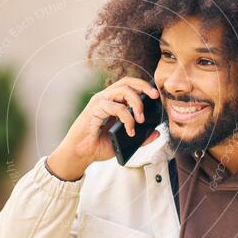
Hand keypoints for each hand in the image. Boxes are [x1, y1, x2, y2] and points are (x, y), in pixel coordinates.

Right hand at [46, 77, 160, 180]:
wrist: (80, 154)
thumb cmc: (97, 146)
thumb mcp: (124, 142)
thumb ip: (140, 137)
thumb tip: (156, 133)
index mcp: (112, 102)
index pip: (129, 86)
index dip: (143, 87)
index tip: (156, 96)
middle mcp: (105, 98)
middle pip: (127, 82)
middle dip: (143, 87)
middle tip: (154, 97)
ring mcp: (99, 102)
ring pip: (123, 91)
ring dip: (137, 103)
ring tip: (141, 120)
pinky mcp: (95, 109)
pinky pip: (117, 107)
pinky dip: (127, 118)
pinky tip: (130, 131)